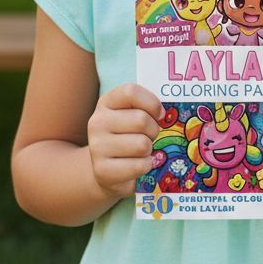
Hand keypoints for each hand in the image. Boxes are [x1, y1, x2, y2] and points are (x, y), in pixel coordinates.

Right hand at [87, 83, 162, 198]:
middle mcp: (97, 122)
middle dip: (154, 130)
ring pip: (142, 144)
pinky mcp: (102, 171)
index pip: (131, 92)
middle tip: (149, 136)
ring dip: (149, 150)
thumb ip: (145, 108)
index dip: (151, 103)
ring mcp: (97, 147)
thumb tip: (164, 114)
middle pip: (141, 120)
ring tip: (141, 151)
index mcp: (106, 103)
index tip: (159, 114)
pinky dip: (146, 166)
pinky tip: (137, 165)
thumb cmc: (126, 137)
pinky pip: (139, 165)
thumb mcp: (130, 116)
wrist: (106, 171)